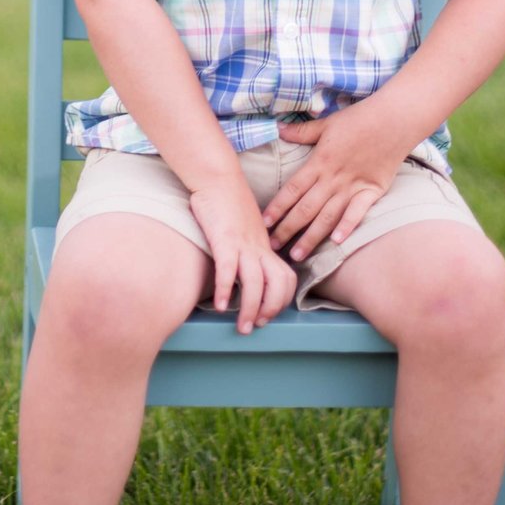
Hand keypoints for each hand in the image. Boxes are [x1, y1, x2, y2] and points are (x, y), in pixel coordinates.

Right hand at [185, 184, 297, 333]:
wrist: (218, 177)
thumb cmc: (228, 202)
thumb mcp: (245, 228)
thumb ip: (248, 246)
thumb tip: (242, 266)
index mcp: (265, 246)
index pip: (286, 278)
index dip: (281, 300)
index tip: (267, 313)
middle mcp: (259, 247)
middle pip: (277, 285)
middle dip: (270, 310)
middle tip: (256, 325)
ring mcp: (243, 244)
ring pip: (255, 283)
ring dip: (250, 309)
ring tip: (241, 327)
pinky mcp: (224, 239)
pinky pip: (228, 270)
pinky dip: (225, 290)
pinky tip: (220, 306)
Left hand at [265, 108, 409, 260]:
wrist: (395, 120)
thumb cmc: (359, 119)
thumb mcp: (326, 123)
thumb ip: (301, 132)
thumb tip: (278, 129)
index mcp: (319, 162)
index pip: (292, 189)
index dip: (277, 207)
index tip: (263, 223)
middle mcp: (333, 178)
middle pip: (305, 209)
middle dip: (287, 230)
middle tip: (272, 248)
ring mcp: (353, 186)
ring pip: (327, 216)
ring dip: (311, 237)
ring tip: (297, 255)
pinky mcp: (372, 190)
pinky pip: (358, 212)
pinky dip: (348, 226)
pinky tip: (336, 242)